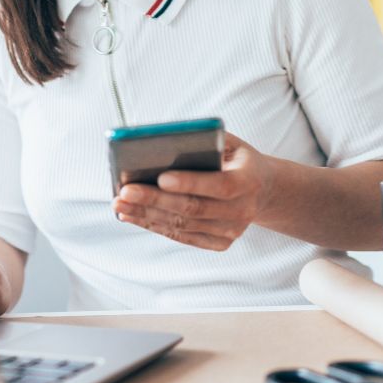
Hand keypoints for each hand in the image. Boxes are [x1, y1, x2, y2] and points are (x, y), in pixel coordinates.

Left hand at [111, 132, 275, 250]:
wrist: (262, 190)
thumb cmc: (236, 159)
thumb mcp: (230, 143)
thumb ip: (205, 140)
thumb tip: (164, 141)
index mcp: (248, 181)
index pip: (218, 185)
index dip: (189, 182)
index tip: (160, 177)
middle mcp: (242, 211)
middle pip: (193, 208)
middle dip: (155, 199)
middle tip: (125, 191)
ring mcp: (231, 231)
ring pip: (183, 225)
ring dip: (147, 214)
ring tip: (120, 203)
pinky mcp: (219, 242)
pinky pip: (181, 236)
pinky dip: (154, 225)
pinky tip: (132, 215)